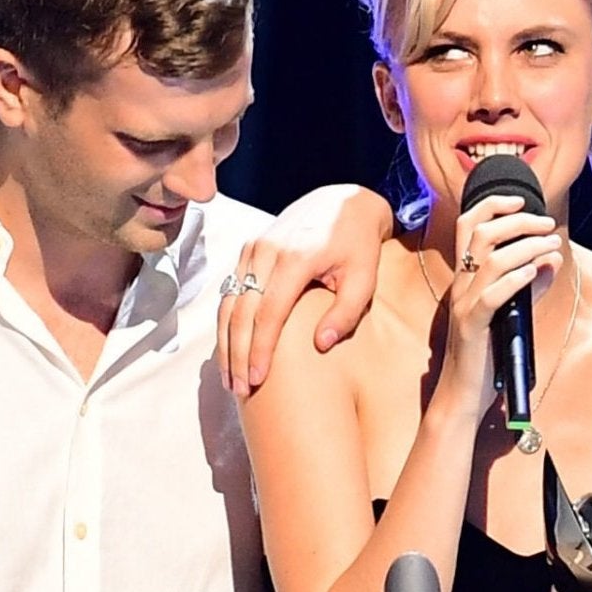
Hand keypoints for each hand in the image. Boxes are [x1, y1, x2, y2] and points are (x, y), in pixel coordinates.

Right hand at [219, 184, 394, 395]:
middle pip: (241, 312)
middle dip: (237, 355)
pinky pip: (231, 291)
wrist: (346, 202)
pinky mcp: (249, 249)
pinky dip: (227, 322)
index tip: (258, 380)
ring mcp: (253, 248)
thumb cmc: (359, 246)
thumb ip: (346, 313)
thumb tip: (320, 345)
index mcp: (295, 259)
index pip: (268, 313)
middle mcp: (266, 251)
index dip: (260, 350)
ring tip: (230, 377)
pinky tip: (230, 349)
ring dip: (226, 343)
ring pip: (229, 302)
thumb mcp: (364, 279)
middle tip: (239, 390)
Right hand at [435, 194, 560, 399]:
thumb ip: (529, 286)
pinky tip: (536, 273)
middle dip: (518, 221)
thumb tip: (552, 261)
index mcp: (465, 279)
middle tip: (548, 225)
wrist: (463, 395)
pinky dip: (516, 279)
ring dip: (527, 247)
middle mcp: (460, 286)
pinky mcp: (472, 326)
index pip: (468, 225)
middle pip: (481, 234)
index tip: (522, 201)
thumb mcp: (510, 314)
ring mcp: (464, 305)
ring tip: (551, 246)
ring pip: (491, 260)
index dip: (492, 205)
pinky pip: (491, 296)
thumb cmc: (486, 355)